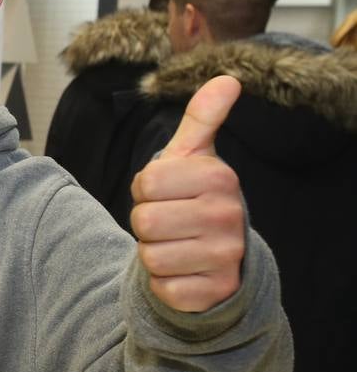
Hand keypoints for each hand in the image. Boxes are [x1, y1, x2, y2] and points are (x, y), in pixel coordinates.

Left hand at [130, 75, 245, 312]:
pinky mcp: (214, 292)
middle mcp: (228, 215)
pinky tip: (184, 271)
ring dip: (153, 254)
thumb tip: (227, 79)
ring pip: (150, 256)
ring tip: (177, 245)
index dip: (145, 190)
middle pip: (144, 221)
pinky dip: (163, 282)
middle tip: (169, 222)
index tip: (166, 193)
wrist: (219, 255)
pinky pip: (162, 288)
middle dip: (145, 223)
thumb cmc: (194, 197)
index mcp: (218, 177)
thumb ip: (202, 118)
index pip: (145, 182)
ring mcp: (225, 256)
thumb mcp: (193, 156)